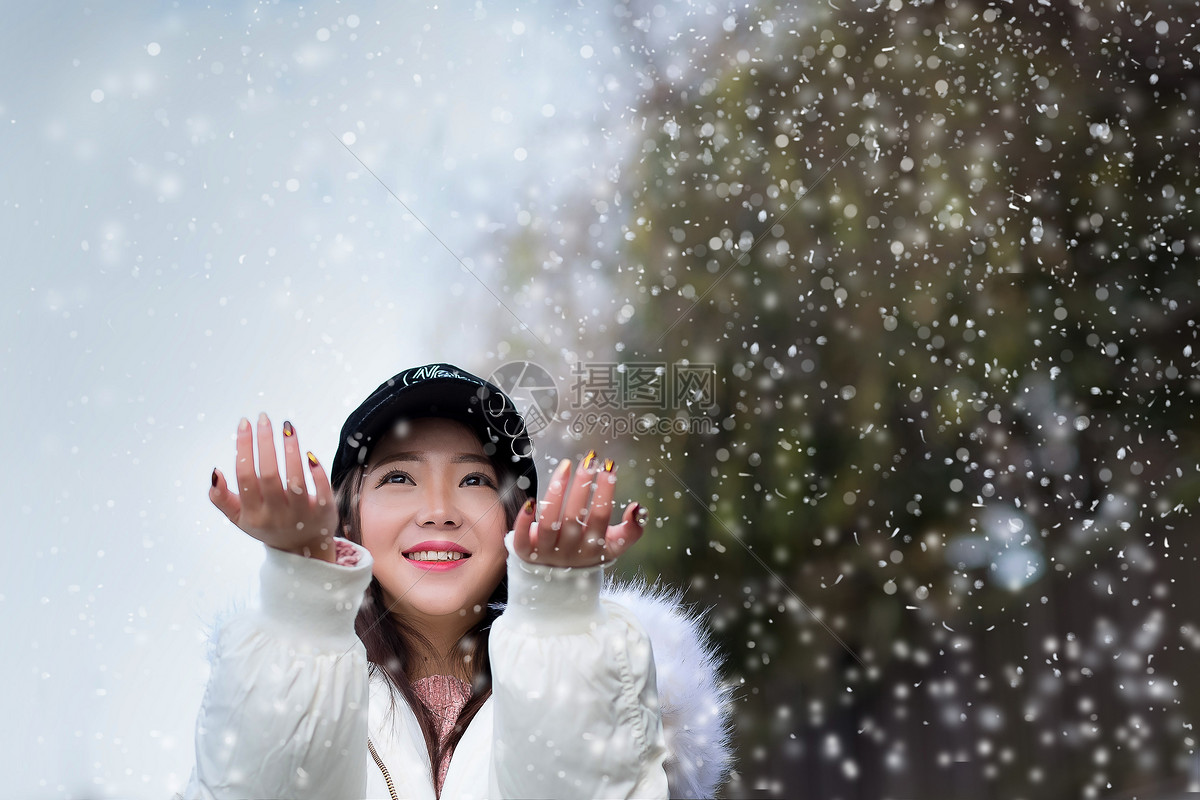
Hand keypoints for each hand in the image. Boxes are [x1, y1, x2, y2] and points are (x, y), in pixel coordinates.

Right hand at [209, 413, 338, 561]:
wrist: (303, 550)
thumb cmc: (267, 525)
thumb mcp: (240, 518)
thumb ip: (221, 498)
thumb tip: (215, 472)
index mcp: (253, 514)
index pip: (245, 477)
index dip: (244, 448)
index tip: (245, 423)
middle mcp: (276, 515)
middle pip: (269, 475)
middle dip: (265, 443)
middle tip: (264, 417)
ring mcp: (301, 515)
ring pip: (295, 479)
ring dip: (291, 450)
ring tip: (287, 426)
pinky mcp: (324, 512)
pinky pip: (322, 491)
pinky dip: (317, 472)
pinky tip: (309, 453)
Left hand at [512, 452, 647, 567]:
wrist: (557, 581)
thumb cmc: (587, 551)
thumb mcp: (612, 545)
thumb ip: (632, 529)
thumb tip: (638, 507)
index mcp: (594, 548)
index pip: (601, 517)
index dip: (606, 492)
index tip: (609, 466)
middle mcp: (570, 551)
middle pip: (574, 517)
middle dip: (582, 486)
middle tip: (589, 460)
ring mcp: (546, 553)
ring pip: (548, 524)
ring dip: (555, 494)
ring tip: (565, 467)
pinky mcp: (525, 552)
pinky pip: (521, 539)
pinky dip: (523, 521)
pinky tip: (530, 501)